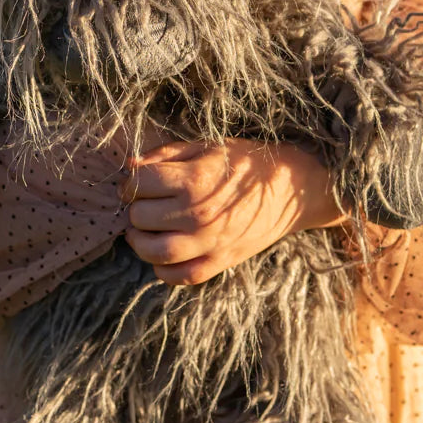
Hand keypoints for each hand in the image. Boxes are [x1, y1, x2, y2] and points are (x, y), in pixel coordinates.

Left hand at [118, 138, 343, 284]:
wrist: (292, 189)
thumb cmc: (247, 163)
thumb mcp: (207, 147)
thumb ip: (166, 154)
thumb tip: (130, 166)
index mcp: (194, 180)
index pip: (138, 185)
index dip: (130, 182)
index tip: (135, 182)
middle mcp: (197, 214)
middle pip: (140, 218)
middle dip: (135, 208)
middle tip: (142, 202)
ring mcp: (208, 243)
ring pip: (153, 252)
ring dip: (139, 241)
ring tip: (143, 229)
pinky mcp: (219, 262)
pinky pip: (177, 276)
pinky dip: (162, 268)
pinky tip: (164, 252)